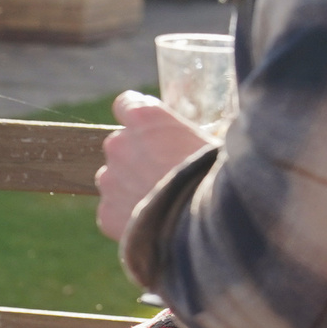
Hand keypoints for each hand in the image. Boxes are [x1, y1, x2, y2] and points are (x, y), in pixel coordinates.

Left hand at [94, 90, 215, 241]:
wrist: (212, 223)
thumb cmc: (219, 177)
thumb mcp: (209, 140)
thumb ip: (181, 134)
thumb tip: (184, 139)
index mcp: (144, 117)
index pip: (126, 104)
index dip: (139, 120)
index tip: (149, 131)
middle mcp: (119, 143)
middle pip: (121, 146)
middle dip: (138, 158)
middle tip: (166, 175)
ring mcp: (110, 179)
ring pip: (115, 180)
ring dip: (131, 187)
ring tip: (163, 202)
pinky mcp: (108, 213)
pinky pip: (114, 212)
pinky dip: (129, 218)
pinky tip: (155, 222)